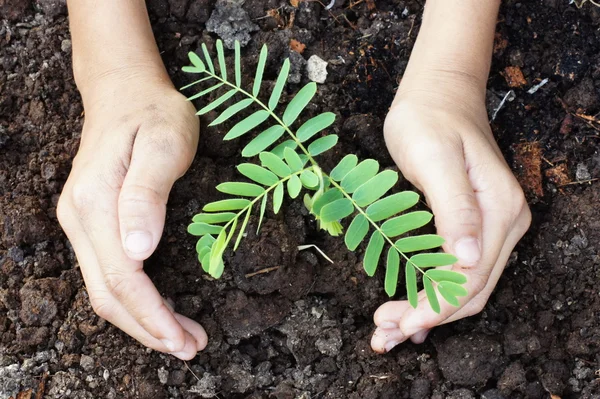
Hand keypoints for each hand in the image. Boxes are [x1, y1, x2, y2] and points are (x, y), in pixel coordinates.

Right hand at [57, 72, 205, 359]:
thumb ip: (147, 195)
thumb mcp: (164, 143)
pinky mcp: (92, 223)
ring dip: (142, 320)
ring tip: (182, 339)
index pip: (123, 278)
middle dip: (149, 329)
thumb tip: (137, 251)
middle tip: (192, 348)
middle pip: (109, 295)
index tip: (184, 340)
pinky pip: (108, 274)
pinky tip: (161, 310)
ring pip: (106, 290)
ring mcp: (81, 222)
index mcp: (96, 203)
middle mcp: (80, 218)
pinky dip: (135, 300)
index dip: (153, 315)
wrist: (126, 93)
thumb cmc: (154, 114)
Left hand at [371, 83, 530, 352]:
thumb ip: (454, 208)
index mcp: (499, 212)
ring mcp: (491, 227)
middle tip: (383, 334)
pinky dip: (432, 294)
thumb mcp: (434, 158)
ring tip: (387, 329)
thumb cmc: (428, 119)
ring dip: (427, 312)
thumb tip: (470, 259)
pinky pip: (457, 271)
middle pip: (468, 290)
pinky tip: (409, 310)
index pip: (469, 277)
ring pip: (462, 286)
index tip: (399, 325)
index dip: (434, 306)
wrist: (437, 93)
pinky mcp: (473, 225)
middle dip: (427, 317)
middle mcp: (503, 225)